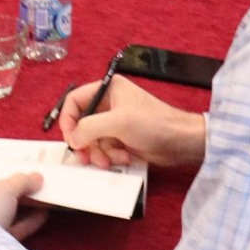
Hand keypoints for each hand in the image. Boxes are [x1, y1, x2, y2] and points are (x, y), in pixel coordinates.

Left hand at [0, 170, 47, 241]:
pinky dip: (26, 225)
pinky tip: (41, 217)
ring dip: (24, 211)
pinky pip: (10, 233)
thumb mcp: (5, 188)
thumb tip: (36, 177)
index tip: (21, 179)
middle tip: (35, 190)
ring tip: (43, 203)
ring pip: (5, 219)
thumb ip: (21, 181)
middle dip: (18, 197)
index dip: (4, 181)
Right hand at [59, 75, 206, 170]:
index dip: (68, 119)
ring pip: (92, 140)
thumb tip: (72, 139)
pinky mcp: (122, 139)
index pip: (75, 101)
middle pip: (82, 124)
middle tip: (85, 157)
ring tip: (111, 160)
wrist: (181, 142)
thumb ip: (89, 128)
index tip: (70, 138)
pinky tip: (125, 157)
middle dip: (85, 142)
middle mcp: (109, 104)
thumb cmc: (153, 124)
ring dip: (99, 153)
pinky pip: (105, 149)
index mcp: (107, 89)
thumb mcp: (118, 122)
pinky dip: (111, 156)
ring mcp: (115, 123)